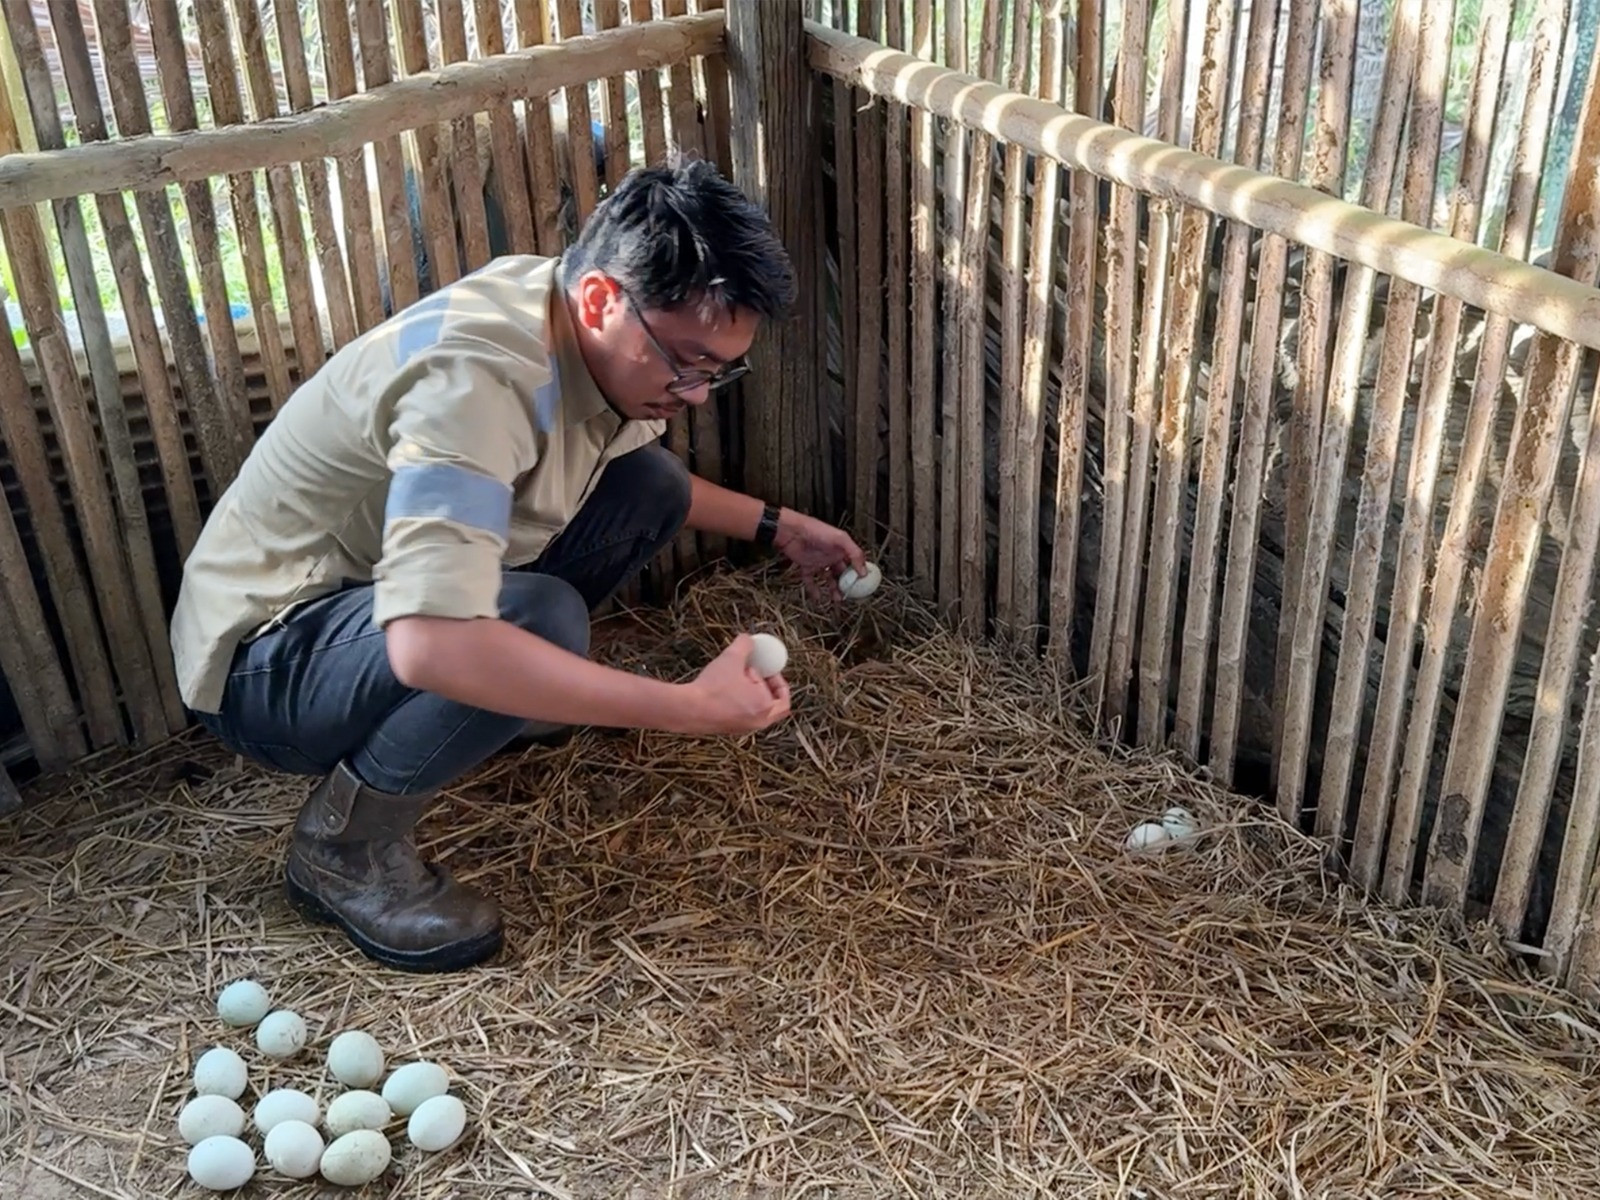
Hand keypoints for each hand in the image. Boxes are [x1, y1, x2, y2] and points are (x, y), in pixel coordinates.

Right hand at [676, 634, 791, 734]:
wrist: (687, 710)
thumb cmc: (712, 688)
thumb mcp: (731, 657)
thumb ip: (744, 645)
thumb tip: (748, 638)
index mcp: (764, 708)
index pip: (784, 699)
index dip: (779, 681)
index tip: (770, 670)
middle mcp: (756, 723)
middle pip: (773, 708)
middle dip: (767, 689)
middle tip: (758, 675)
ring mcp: (741, 728)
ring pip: (756, 712)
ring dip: (751, 694)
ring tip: (737, 678)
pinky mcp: (726, 729)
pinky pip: (741, 715)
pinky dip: (739, 702)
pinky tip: (724, 688)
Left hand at [772, 509, 867, 602]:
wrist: (792, 532)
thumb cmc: (814, 530)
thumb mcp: (841, 539)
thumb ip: (854, 553)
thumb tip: (864, 570)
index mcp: (841, 548)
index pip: (854, 563)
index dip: (858, 573)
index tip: (862, 585)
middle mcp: (831, 555)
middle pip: (841, 573)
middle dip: (846, 585)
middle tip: (849, 594)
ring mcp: (819, 561)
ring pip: (828, 579)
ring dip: (833, 589)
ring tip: (837, 599)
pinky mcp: (806, 566)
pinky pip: (811, 581)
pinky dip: (814, 590)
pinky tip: (818, 597)